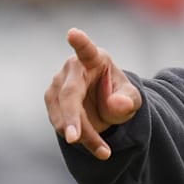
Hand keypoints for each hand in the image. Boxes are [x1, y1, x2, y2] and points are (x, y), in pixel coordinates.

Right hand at [45, 28, 141, 159]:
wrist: (105, 106)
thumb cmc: (119, 94)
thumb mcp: (132, 98)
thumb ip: (128, 100)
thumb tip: (116, 105)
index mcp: (95, 59)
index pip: (87, 50)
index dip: (80, 42)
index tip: (73, 33)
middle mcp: (72, 69)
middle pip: (70, 95)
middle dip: (72, 118)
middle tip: (74, 138)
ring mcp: (57, 84)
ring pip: (64, 114)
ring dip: (81, 134)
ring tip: (104, 150)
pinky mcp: (51, 101)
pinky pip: (61, 123)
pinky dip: (77, 137)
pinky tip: (96, 147)